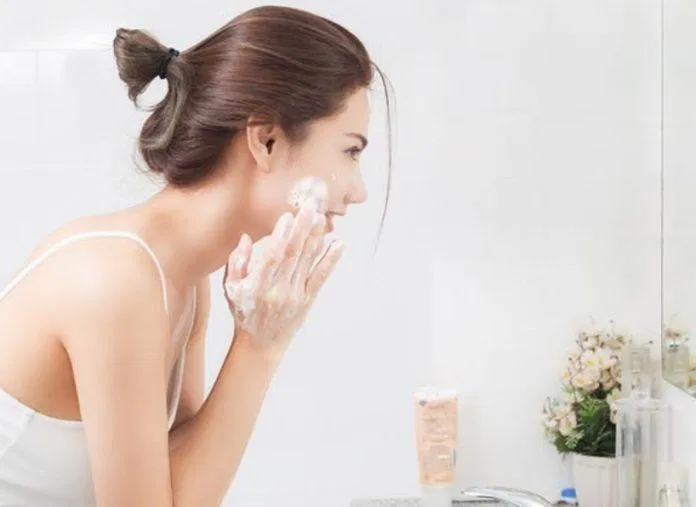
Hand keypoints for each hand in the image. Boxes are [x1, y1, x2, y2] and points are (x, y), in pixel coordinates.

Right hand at [223, 198, 342, 353]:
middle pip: (293, 255)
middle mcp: (278, 291)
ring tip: (323, 217)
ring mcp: (295, 295)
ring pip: (307, 263)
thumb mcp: (230, 289)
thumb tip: (245, 238)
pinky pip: (320, 277)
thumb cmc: (244, 312)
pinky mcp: (307, 299)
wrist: (261, 344)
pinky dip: (330, 260)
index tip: (287, 216)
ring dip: (316, 238)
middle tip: (310, 207)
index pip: (271, 258)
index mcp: (256, 287)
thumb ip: (236, 263)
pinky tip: (338, 244)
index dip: (280, 237)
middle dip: (302, 229)